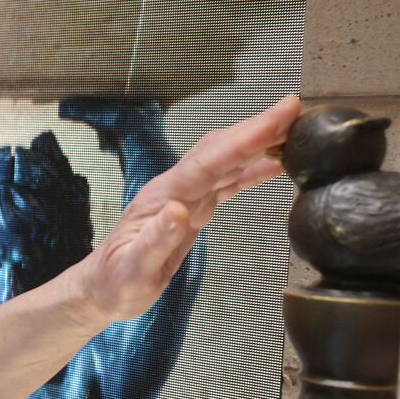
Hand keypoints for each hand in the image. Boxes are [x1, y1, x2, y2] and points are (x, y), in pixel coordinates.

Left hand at [71, 95, 299, 322]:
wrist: (102, 289)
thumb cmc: (115, 282)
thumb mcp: (133, 269)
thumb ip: (155, 240)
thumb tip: (178, 210)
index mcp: (163, 197)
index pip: (212, 159)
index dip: (248, 136)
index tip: (280, 112)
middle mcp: (175, 189)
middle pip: (221, 149)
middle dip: (258, 128)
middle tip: (296, 109)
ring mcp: (184, 197)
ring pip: (226, 161)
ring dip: (258, 143)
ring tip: (295, 128)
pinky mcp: (192, 209)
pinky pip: (226, 182)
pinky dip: (252, 170)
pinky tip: (275, 164)